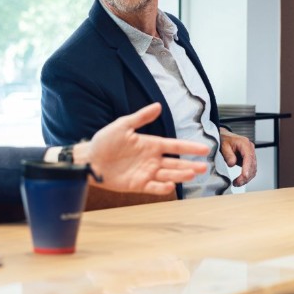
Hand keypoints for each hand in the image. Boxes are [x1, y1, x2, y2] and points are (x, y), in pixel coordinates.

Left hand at [73, 102, 209, 195]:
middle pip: (175, 163)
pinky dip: (162, 188)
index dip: (189, 147)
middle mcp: (151, 159)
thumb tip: (158, 106)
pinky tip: (170, 185)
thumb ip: (141, 118)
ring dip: (180, 175)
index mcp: (150, 144)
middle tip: (203, 167)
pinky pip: (153, 187)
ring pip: (168, 175)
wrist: (89, 160)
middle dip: (190, 165)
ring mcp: (145, 173)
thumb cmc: (104, 141)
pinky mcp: (137, 185)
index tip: (205, 149)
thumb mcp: (123, 125)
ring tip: (193, 174)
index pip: (174, 146)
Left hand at [219, 128, 257, 186]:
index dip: (247, 168)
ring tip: (237, 183)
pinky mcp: (249, 160)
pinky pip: (251, 169)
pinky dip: (246, 176)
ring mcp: (251, 154)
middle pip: (252, 165)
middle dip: (246, 176)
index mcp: (245, 144)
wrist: (225, 138)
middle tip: (237, 183)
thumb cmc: (224, 140)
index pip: (248, 157)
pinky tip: (240, 180)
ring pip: (253, 169)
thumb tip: (232, 164)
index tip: (244, 176)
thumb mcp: (223, 146)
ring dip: (247, 178)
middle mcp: (250, 149)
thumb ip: (228, 155)